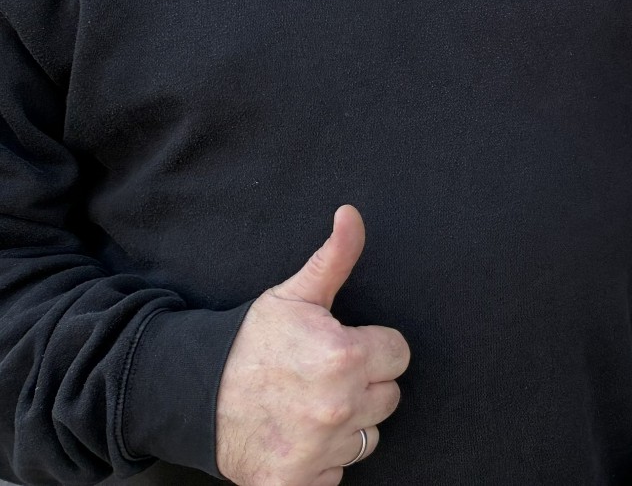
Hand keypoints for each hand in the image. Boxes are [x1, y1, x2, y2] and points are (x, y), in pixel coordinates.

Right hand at [215, 206, 409, 485]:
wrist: (191, 395)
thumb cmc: (250, 343)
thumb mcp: (294, 294)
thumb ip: (335, 257)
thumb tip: (351, 214)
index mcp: (346, 356)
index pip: (399, 354)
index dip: (374, 348)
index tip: (343, 348)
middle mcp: (339, 405)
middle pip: (389, 397)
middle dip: (364, 386)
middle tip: (322, 377)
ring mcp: (319, 448)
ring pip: (368, 437)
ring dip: (346, 425)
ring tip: (308, 407)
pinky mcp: (296, 482)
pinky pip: (337, 474)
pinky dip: (321, 463)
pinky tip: (298, 439)